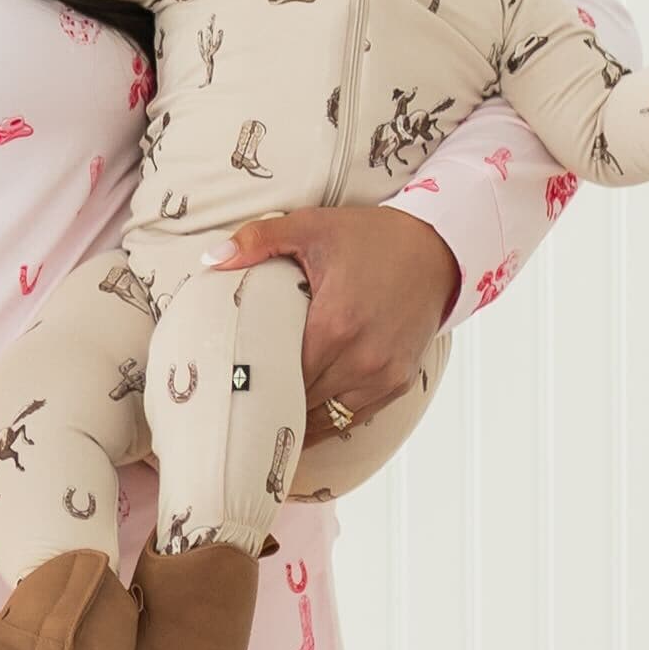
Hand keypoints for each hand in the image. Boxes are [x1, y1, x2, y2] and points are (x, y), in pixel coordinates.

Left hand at [208, 203, 460, 426]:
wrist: (437, 249)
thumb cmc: (372, 238)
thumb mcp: (312, 227)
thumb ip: (258, 240)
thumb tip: (211, 258)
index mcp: (335, 324)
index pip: (281, 375)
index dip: (253, 385)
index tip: (228, 389)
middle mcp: (362, 358)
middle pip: (300, 401)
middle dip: (269, 405)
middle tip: (237, 409)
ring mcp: (383, 375)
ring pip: (326, 419)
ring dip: (297, 420)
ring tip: (263, 422)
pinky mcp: (398, 383)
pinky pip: (354, 418)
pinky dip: (327, 421)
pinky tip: (301, 422)